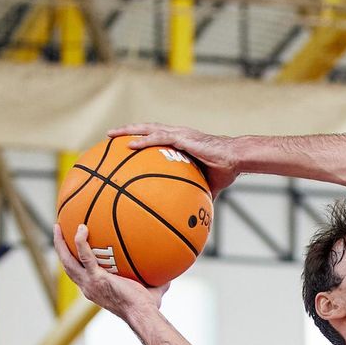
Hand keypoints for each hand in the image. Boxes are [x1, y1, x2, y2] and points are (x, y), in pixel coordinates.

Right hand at [54, 223, 169, 323]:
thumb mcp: (150, 291)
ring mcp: (89, 283)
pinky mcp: (96, 278)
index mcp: (95, 289)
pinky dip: (80, 241)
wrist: (142, 314)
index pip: (80, 274)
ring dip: (60, 243)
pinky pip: (84, 255)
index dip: (74, 261)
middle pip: (67, 266)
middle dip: (60, 248)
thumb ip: (156, 280)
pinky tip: (82, 227)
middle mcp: (88, 287)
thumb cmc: (147, 308)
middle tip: (58, 231)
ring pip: (67, 261)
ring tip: (58, 226)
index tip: (73, 249)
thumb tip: (170, 273)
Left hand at [108, 123, 240, 195]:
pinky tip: (129, 145)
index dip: (139, 139)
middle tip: (108, 136)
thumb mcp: (207, 186)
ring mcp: (179, 134)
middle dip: (127, 131)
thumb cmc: (225, 169)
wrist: (237, 159)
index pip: (155, 137)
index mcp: (181, 143)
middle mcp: (177, 134)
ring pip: (147, 129)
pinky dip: (143, 141)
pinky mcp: (183, 138)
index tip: (123, 144)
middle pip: (146, 129)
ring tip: (111, 135)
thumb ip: (197, 196)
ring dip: (128, 131)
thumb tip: (195, 215)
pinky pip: (158, 138)